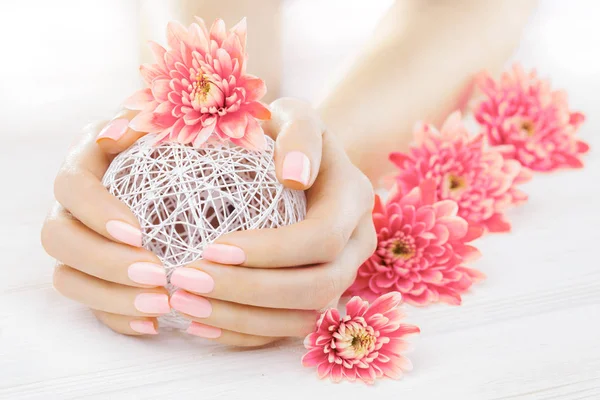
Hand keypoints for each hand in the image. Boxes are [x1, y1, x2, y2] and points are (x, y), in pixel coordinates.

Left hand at [42, 98, 374, 344]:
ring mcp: (339, 277)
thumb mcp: (296, 115)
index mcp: (353, 200)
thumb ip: (300, 134)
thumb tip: (295, 176)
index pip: (321, 238)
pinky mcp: (316, 297)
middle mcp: (355, 246)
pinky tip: (200, 323)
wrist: (303, 162)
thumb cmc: (289, 136)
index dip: (270, 251)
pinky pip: (286, 331)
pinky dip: (242, 333)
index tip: (210, 247)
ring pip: (302, 319)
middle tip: (185, 280)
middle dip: (250, 292)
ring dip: (240, 318)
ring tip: (183, 302)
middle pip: (317, 288)